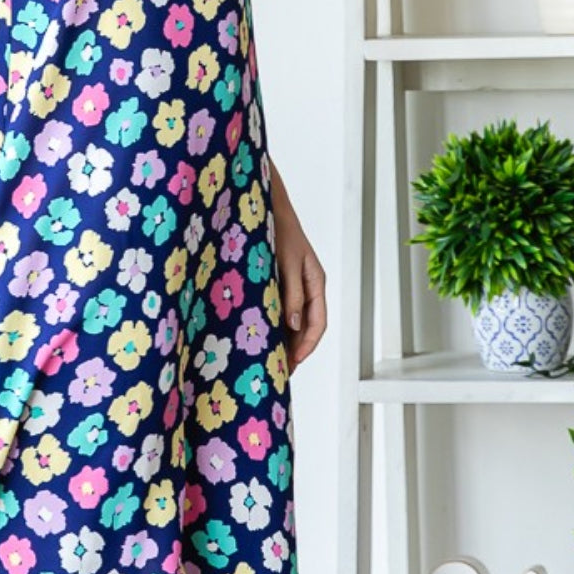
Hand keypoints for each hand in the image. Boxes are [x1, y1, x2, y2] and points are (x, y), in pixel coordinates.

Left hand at [269, 163, 326, 373]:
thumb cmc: (278, 229)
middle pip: (305, 326)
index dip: (306, 347)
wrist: (263, 204)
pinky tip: (256, 332)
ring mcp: (292, 283)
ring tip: (265, 357)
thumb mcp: (288, 263)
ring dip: (281, 338)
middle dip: (293, 349)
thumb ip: (291, 293)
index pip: (317, 323)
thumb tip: (295, 326)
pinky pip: (277, 307)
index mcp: (316, 282)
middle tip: (277, 370)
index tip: (292, 365)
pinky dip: (271, 322)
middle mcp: (306, 285)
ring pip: (291, 318)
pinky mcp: (276, 279)